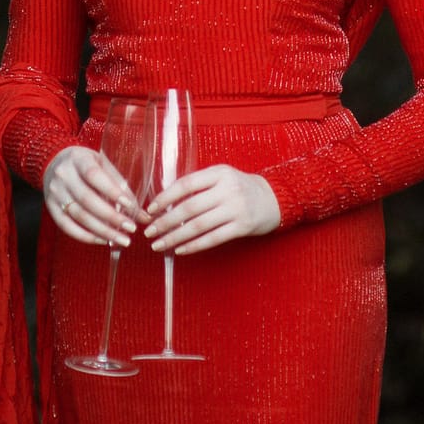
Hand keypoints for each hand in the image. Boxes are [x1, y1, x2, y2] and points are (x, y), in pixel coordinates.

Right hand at [43, 144, 145, 247]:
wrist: (54, 163)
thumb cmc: (85, 164)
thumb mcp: (102, 165)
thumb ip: (121, 186)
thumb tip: (142, 214)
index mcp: (78, 159)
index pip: (94, 175)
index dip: (111, 191)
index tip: (129, 205)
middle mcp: (64, 176)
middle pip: (87, 199)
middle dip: (111, 217)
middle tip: (131, 228)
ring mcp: (55, 193)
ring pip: (79, 216)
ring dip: (103, 231)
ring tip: (122, 239)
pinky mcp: (51, 208)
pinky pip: (68, 227)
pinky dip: (87, 236)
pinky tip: (103, 240)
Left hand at [144, 165, 280, 255]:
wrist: (274, 198)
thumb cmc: (240, 188)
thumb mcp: (222, 177)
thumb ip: (199, 185)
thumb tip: (166, 202)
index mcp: (219, 173)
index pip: (186, 184)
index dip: (166, 197)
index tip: (151, 209)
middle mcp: (227, 189)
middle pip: (189, 207)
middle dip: (165, 221)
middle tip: (149, 231)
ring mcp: (236, 209)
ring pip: (198, 226)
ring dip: (175, 237)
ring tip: (159, 244)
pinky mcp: (242, 227)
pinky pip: (213, 238)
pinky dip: (194, 246)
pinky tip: (180, 250)